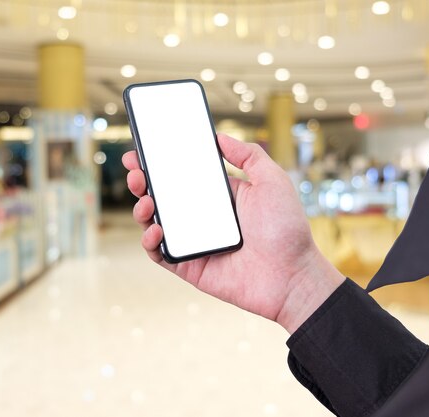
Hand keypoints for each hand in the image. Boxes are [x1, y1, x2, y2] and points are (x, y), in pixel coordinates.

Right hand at [123, 134, 344, 333]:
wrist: (292, 275)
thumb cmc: (286, 228)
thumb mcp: (272, 180)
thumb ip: (248, 154)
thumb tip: (219, 137)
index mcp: (219, 196)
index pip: (182, 175)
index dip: (160, 163)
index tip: (142, 150)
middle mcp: (204, 217)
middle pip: (163, 197)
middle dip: (143, 182)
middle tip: (136, 172)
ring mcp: (195, 242)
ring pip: (156, 223)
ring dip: (143, 209)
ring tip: (146, 200)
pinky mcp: (190, 266)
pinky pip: (160, 254)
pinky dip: (150, 241)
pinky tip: (157, 229)